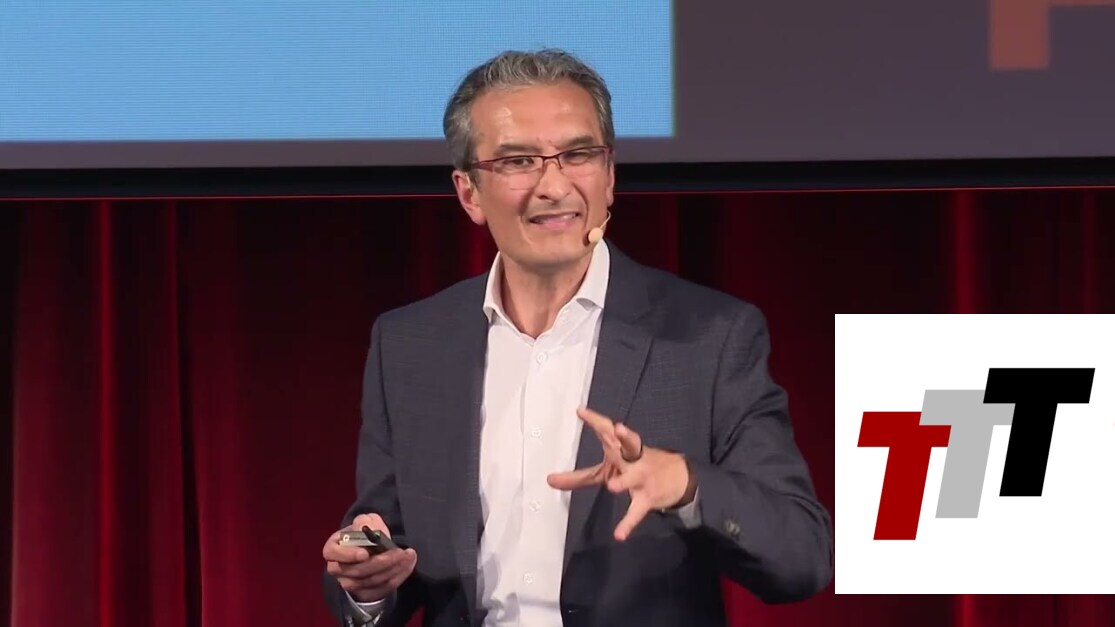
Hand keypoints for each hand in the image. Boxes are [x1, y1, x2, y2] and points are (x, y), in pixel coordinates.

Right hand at [323, 513, 417, 602]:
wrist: (374, 550)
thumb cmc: (366, 534)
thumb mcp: (365, 521)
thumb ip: (364, 522)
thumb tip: (364, 528)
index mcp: (332, 549)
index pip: (333, 554)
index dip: (348, 555)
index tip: (365, 554)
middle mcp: (337, 569)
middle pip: (357, 571)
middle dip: (381, 562)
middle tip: (399, 552)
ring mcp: (350, 583)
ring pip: (371, 581)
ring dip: (392, 569)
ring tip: (407, 556)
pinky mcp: (365, 593)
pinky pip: (382, 589)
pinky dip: (397, 577)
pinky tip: (407, 565)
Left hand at [547, 408, 696, 540]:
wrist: (679, 477)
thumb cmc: (636, 467)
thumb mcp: (609, 468)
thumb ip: (579, 476)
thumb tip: (549, 480)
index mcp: (622, 448)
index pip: (608, 431)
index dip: (596, 421)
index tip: (581, 411)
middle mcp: (633, 459)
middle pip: (627, 446)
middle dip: (622, 438)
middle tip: (615, 429)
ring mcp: (641, 478)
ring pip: (633, 477)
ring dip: (624, 480)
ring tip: (612, 486)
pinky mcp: (647, 498)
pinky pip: (636, 511)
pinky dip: (628, 523)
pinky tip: (619, 534)